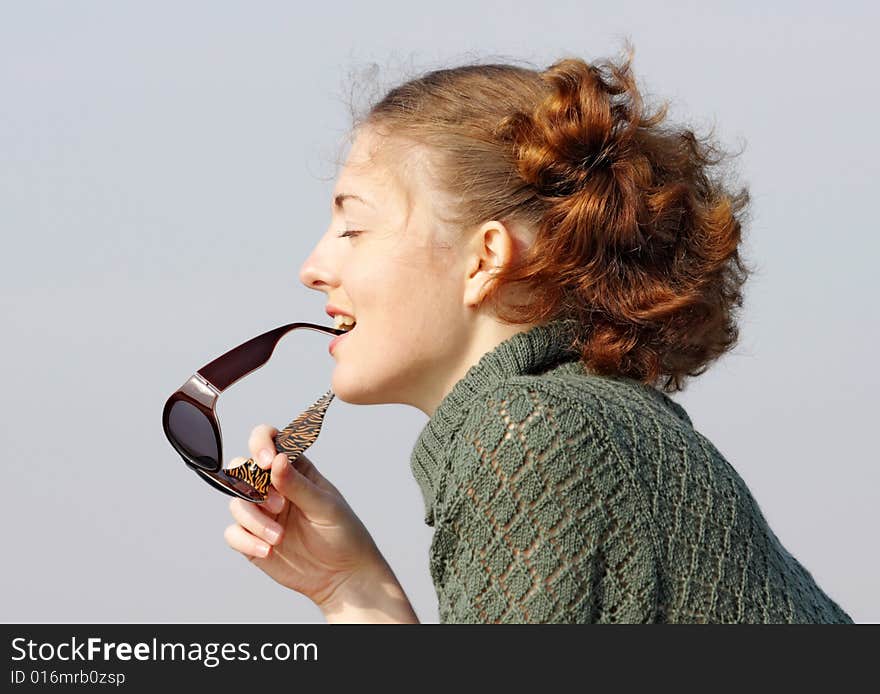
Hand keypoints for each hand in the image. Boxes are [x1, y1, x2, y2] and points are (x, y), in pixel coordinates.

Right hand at [223, 423, 386, 610]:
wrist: (342, 576)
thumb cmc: (343, 533)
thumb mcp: (325, 506)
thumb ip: (298, 485)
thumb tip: (277, 460)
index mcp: (295, 469)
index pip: (269, 440)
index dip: (261, 443)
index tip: (267, 461)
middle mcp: (273, 487)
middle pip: (241, 468)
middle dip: (252, 486)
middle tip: (278, 505)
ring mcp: (261, 512)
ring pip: (236, 502)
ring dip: (254, 520)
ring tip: (279, 537)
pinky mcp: (252, 538)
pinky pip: (232, 532)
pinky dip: (246, 540)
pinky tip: (268, 550)